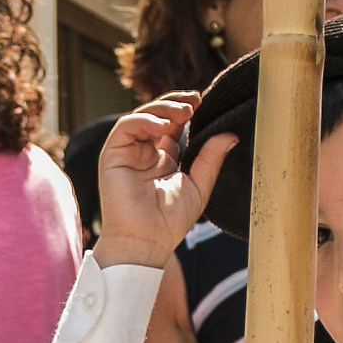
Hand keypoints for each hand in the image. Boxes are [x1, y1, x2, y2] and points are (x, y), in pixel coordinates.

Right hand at [93, 96, 234, 270]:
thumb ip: (211, 159)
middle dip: (176, 104)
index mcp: (162, 159)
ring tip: (185, 111)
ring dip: (163, 109)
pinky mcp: (112, 154)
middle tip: (196, 100)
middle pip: (157, 116)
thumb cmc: (168, 222)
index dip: (186, 111)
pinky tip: (164, 126)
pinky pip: (126, 127)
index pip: (172, 125)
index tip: (204, 102)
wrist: (145, 242)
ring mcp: (127, 152)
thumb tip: (230, 134)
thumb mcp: (198, 185)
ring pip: (141, 116)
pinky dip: (144, 121)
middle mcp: (143, 153)